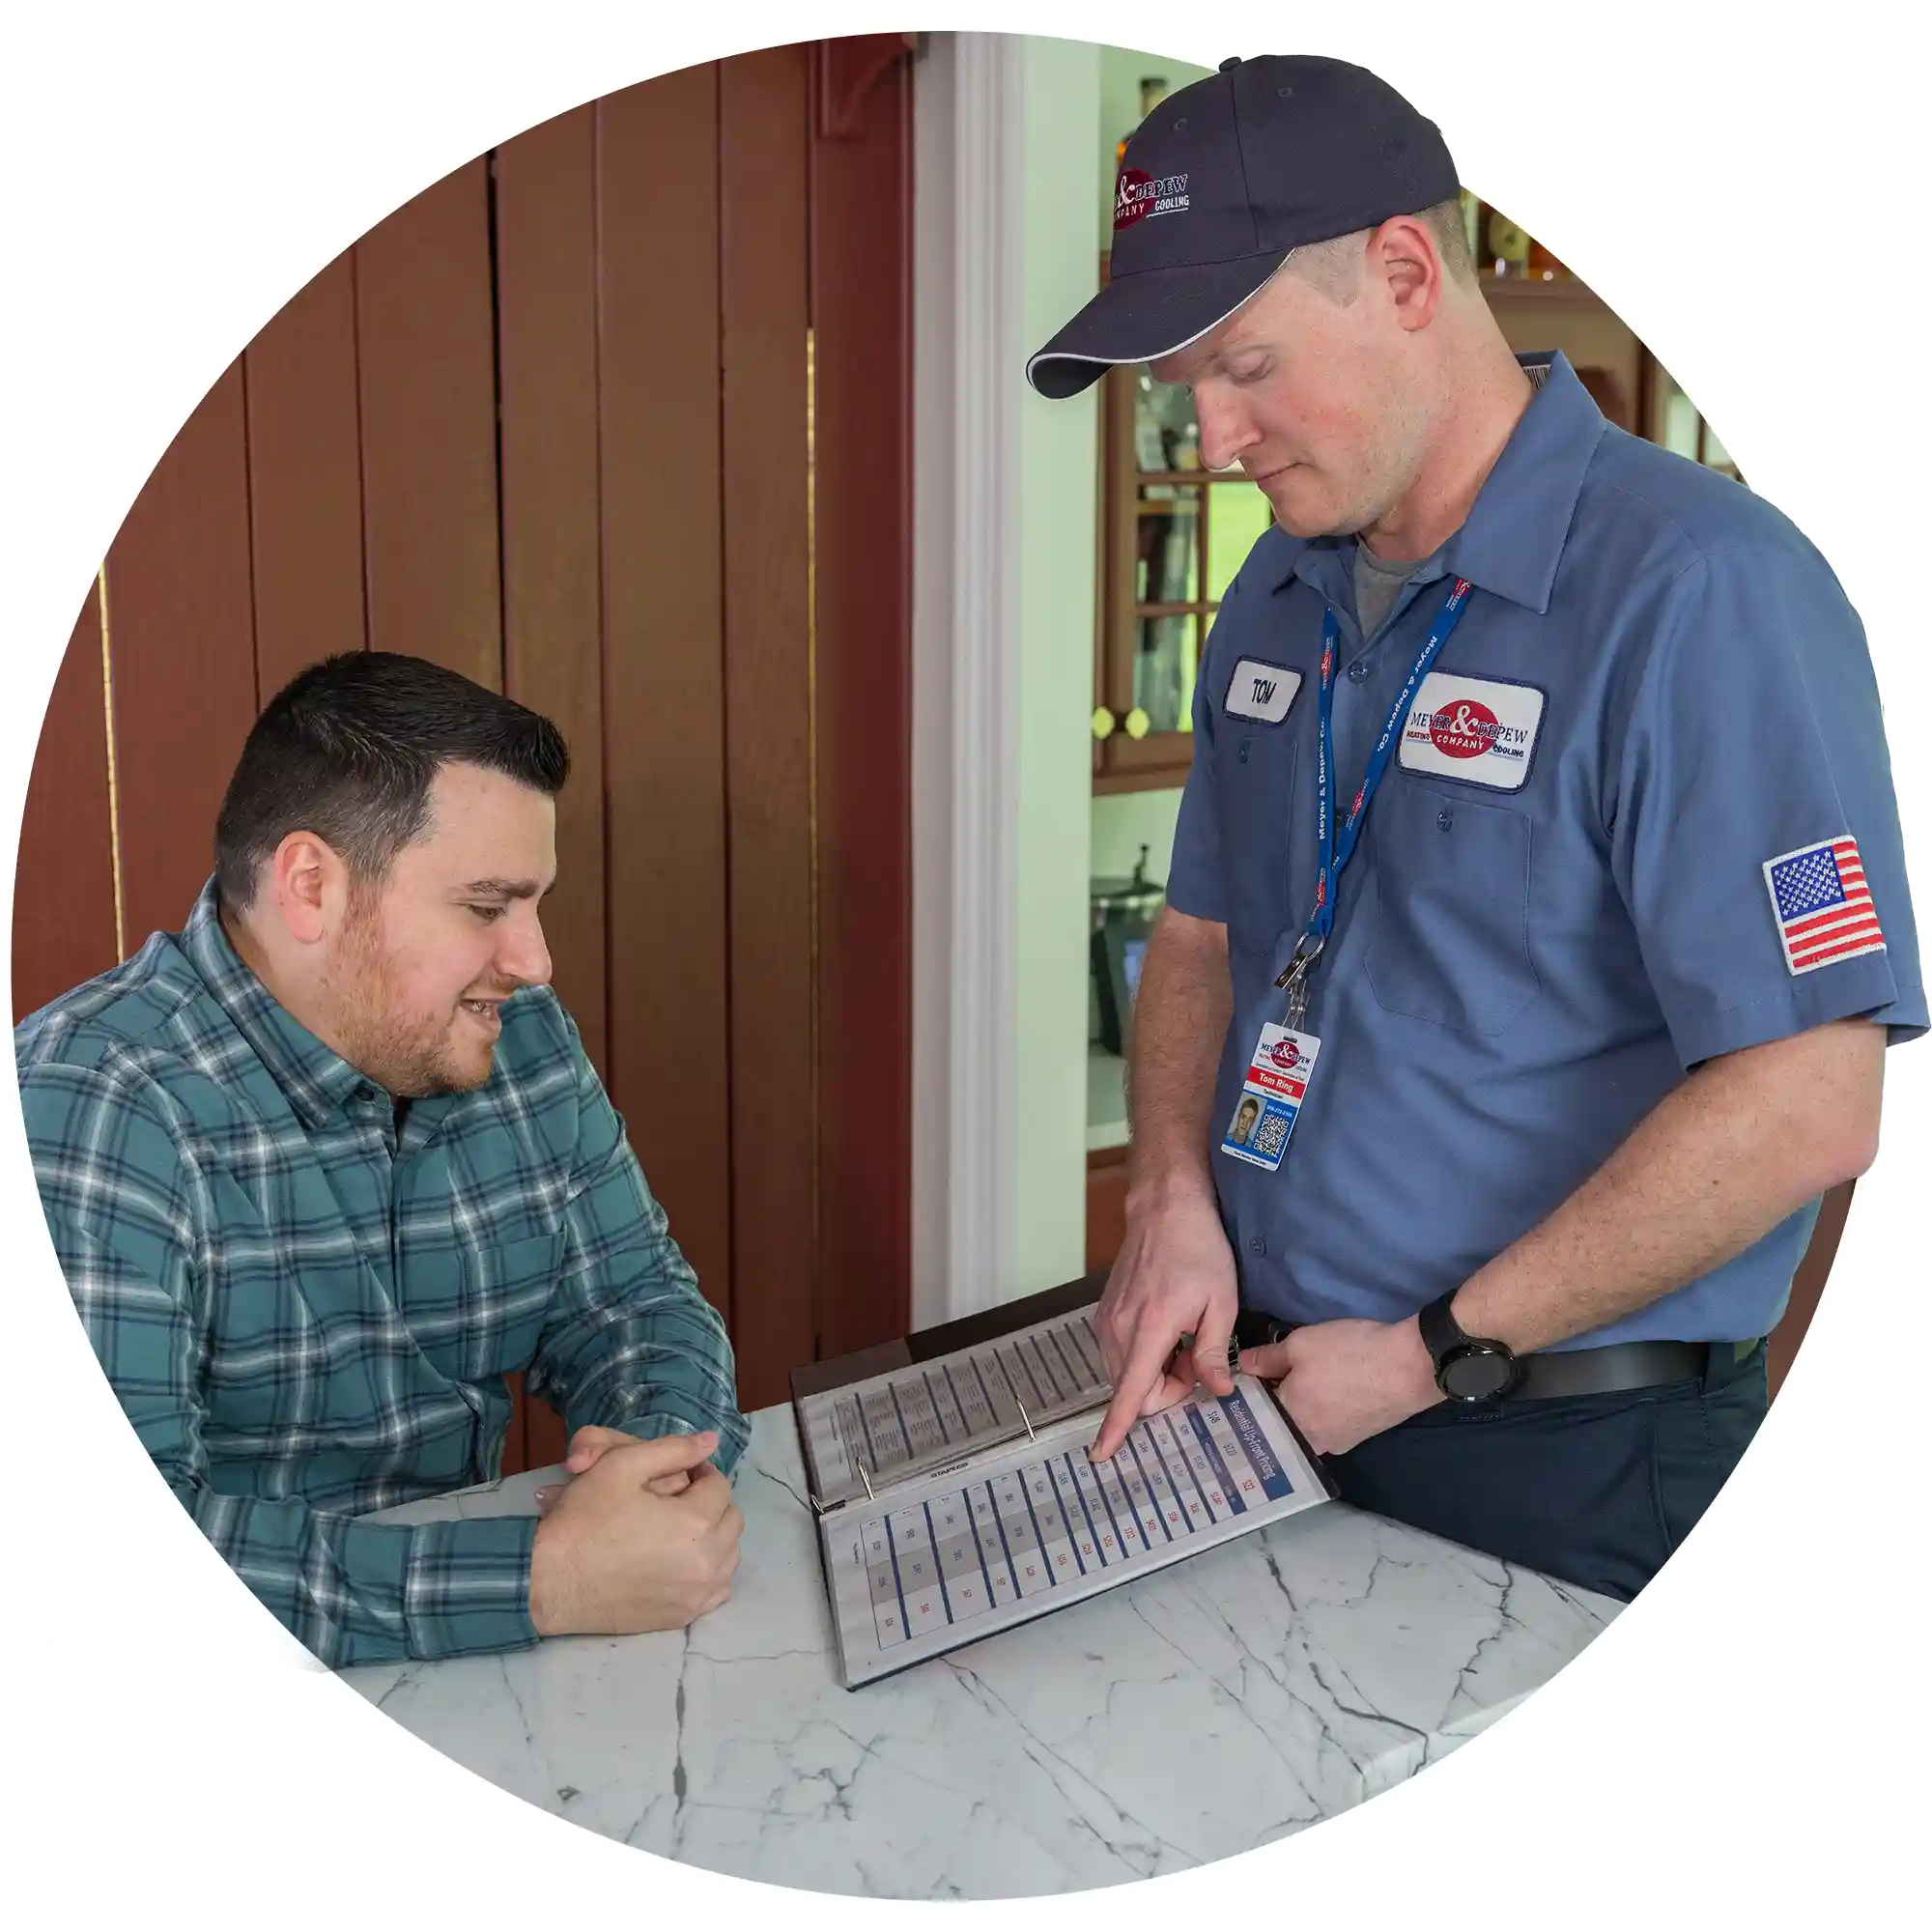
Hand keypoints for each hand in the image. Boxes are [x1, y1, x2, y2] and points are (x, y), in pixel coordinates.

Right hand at [527, 1431, 742, 1636]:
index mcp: (696, 1521)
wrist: (549, 1579)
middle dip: (711, 1503)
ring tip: (681, 1527)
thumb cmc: (583, 1519)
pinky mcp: (681, 1617)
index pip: (720, 1486)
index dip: (700, 1472)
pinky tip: (683, 1561)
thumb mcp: (622, 1466)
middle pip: (731, 1521)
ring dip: (715, 1536)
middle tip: (678, 1498)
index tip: (680, 1472)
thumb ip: (673, 1449)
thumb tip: (711, 1441)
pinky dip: (709, 1572)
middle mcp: (705, 1562)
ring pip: (729, 1557)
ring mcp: (695, 1595)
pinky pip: (716, 1591)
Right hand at [1089, 1190, 1237, 1462]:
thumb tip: (1216, 1391)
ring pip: (1126, 1374)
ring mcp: (1107, 1321)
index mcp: (1151, 1328)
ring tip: (1184, 1342)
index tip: (1102, 1454)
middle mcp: (1119, 1328)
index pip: (1130, 1390)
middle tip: (1198, 1360)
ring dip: (1155, 1373)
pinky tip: (1167, 1332)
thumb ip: (1215, 1352)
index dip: (1116, 1427)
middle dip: (1166, 1390)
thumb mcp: (1221, 1302)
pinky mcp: (1105, 1314)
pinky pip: (1120, 1355)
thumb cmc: (1198, 1250)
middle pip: (1134, 1390)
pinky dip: (1144, 1357)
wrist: (1166, 1210)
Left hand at [1238, 1317, 1438, 1455]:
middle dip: (1275, 1402)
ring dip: (1301, 1408)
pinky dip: (1324, 1412)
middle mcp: (1309, 1441)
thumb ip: (1267, 1358)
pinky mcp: (1358, 1438)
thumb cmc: (1349, 1353)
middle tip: (1275, 1377)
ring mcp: (1336, 1444)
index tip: (1249, 1376)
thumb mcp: (1300, 1344)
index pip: (1255, 1410)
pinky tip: (1330, 1392)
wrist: (1409, 1367)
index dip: (1251, 1391)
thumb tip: (1243, 1365)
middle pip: (1280, 1423)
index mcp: (1288, 1419)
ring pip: (1305, 1428)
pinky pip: (1328, 1428)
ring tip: (1304, 1383)